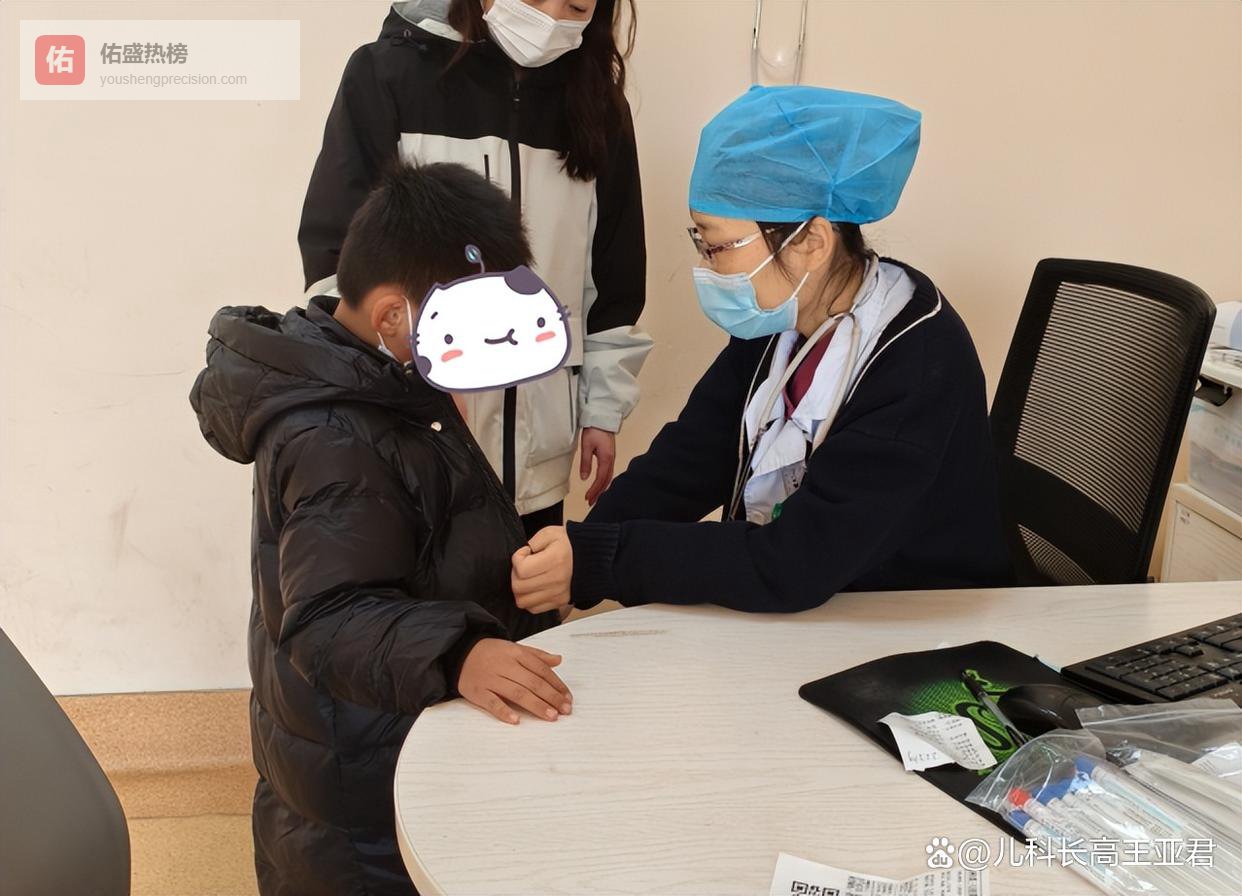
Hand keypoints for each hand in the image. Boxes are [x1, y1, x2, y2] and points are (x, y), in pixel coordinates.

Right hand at [457, 638, 571, 724]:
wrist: (459, 652)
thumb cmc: (492, 653)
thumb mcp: (514, 648)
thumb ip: (537, 655)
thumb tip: (559, 660)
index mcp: (516, 653)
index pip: (541, 669)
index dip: (556, 684)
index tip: (568, 698)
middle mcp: (504, 665)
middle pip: (532, 682)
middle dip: (551, 697)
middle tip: (565, 710)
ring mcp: (490, 679)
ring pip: (516, 692)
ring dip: (536, 705)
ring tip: (551, 716)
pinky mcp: (477, 692)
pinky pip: (491, 703)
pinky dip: (504, 711)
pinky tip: (516, 720)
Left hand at [512, 526, 572, 614]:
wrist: (593, 559)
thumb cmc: (571, 545)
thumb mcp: (551, 533)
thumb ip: (533, 542)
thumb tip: (521, 556)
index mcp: (555, 560)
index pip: (521, 569)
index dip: (517, 559)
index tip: (525, 553)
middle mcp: (556, 580)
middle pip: (518, 587)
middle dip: (516, 574)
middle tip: (524, 565)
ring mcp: (557, 594)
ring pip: (523, 601)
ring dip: (520, 589)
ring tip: (528, 578)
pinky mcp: (559, 602)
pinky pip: (533, 608)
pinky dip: (529, 599)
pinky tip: (534, 587)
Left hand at [579, 427, 615, 505]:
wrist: (602, 418)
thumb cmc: (594, 430)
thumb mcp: (586, 446)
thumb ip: (586, 463)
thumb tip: (584, 478)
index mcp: (606, 459)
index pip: (600, 479)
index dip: (594, 490)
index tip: (588, 498)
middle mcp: (611, 460)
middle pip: (606, 481)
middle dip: (599, 492)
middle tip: (591, 502)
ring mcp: (611, 458)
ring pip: (608, 477)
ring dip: (601, 488)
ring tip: (594, 497)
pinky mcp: (610, 455)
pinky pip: (608, 472)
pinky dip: (603, 481)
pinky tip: (599, 484)